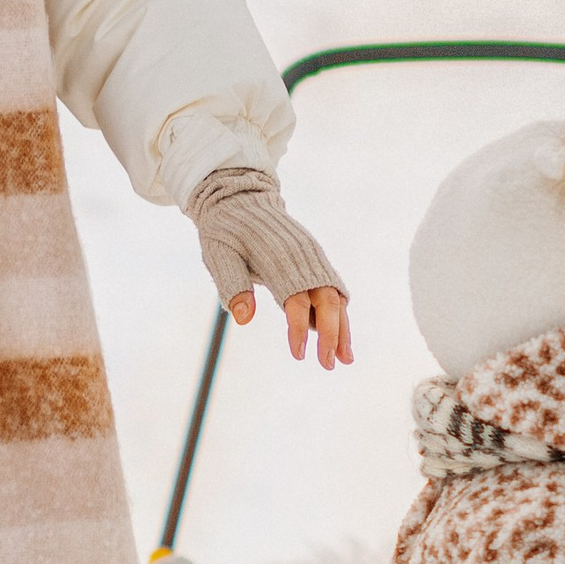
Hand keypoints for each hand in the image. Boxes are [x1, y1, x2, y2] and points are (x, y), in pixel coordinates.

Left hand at [187, 166, 347, 367]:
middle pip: (326, 302)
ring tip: (346, 359)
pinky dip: (339, 312)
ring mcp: (312, 258)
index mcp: (278, 261)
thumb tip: (243, 318)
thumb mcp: (219, 256)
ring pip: (335, 297)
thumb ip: (233, 285)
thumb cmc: (226, 231)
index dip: (298, 330)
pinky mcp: (315, 258)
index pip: (296, 301)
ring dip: (342, 328)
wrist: (241, 198)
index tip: (298, 355)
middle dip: (330, 335)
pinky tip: (341, 334)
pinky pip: (332, 288)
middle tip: (329, 365)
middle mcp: (302, 259)